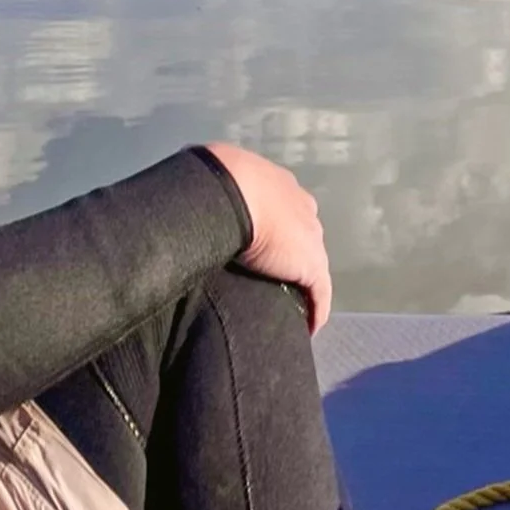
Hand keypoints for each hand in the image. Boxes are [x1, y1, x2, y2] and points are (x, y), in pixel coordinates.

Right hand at [200, 143, 332, 332]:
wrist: (235, 189)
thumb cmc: (221, 182)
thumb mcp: (218, 182)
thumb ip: (215, 193)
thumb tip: (190, 195)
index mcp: (281, 187)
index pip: (287, 213)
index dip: (278, 233)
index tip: (265, 249)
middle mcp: (302, 209)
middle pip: (303, 238)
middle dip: (292, 256)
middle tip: (273, 279)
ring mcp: (311, 237)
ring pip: (313, 266)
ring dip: (303, 284)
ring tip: (288, 304)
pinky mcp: (312, 265)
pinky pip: (320, 294)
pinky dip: (316, 310)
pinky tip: (308, 327)